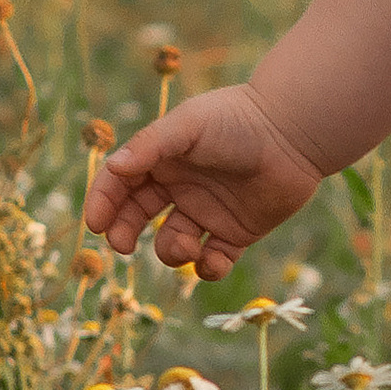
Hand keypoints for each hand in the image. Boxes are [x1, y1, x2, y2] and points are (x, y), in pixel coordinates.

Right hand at [85, 84, 323, 283]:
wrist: (294, 132)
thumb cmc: (238, 120)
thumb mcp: (188, 125)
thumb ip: (151, 146)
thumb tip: (113, 168)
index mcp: (163, 159)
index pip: (120, 184)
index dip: (103, 203)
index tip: (96, 225)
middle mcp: (180, 187)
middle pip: (137, 218)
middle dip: (125, 233)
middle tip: (123, 245)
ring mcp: (207, 212)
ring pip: (173, 244)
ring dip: (173, 252)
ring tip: (191, 243)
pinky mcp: (236, 234)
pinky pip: (212, 262)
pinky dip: (208, 269)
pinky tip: (214, 258)